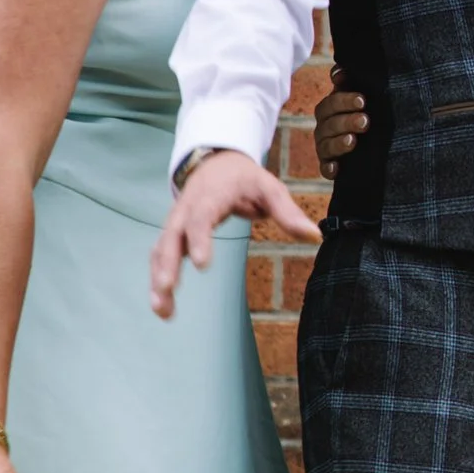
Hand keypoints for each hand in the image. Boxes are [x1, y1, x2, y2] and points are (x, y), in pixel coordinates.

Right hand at [153, 150, 318, 318]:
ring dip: (158, 279)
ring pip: (161, 250)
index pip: (201, 217)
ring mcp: (176, 222)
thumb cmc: (245, 178)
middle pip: (171, 237)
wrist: (216, 162)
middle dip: (167, 264)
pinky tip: (163, 307)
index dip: (199, 239)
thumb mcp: (270, 187)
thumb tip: (315, 236)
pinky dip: (158, 281)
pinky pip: (160, 257)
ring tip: (162, 310)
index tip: (202, 263)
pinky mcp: (172, 235)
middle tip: (167, 288)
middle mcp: (187, 209)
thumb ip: (288, 212)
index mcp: (211, 196)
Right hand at [314, 66, 367, 168]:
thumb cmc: (365, 112)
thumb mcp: (361, 95)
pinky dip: (328, 168)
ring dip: (338, 143)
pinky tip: (336, 169)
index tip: (363, 100)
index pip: (331, 103)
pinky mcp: (329, 165)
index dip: (344, 100)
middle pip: (329, 123)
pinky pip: (324, 168)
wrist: (374, 142)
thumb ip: (349, 82)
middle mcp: (325, 127)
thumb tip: (339, 71)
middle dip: (346, 121)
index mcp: (331, 108)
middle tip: (365, 120)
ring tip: (353, 141)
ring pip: (326, 145)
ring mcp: (325, 146)